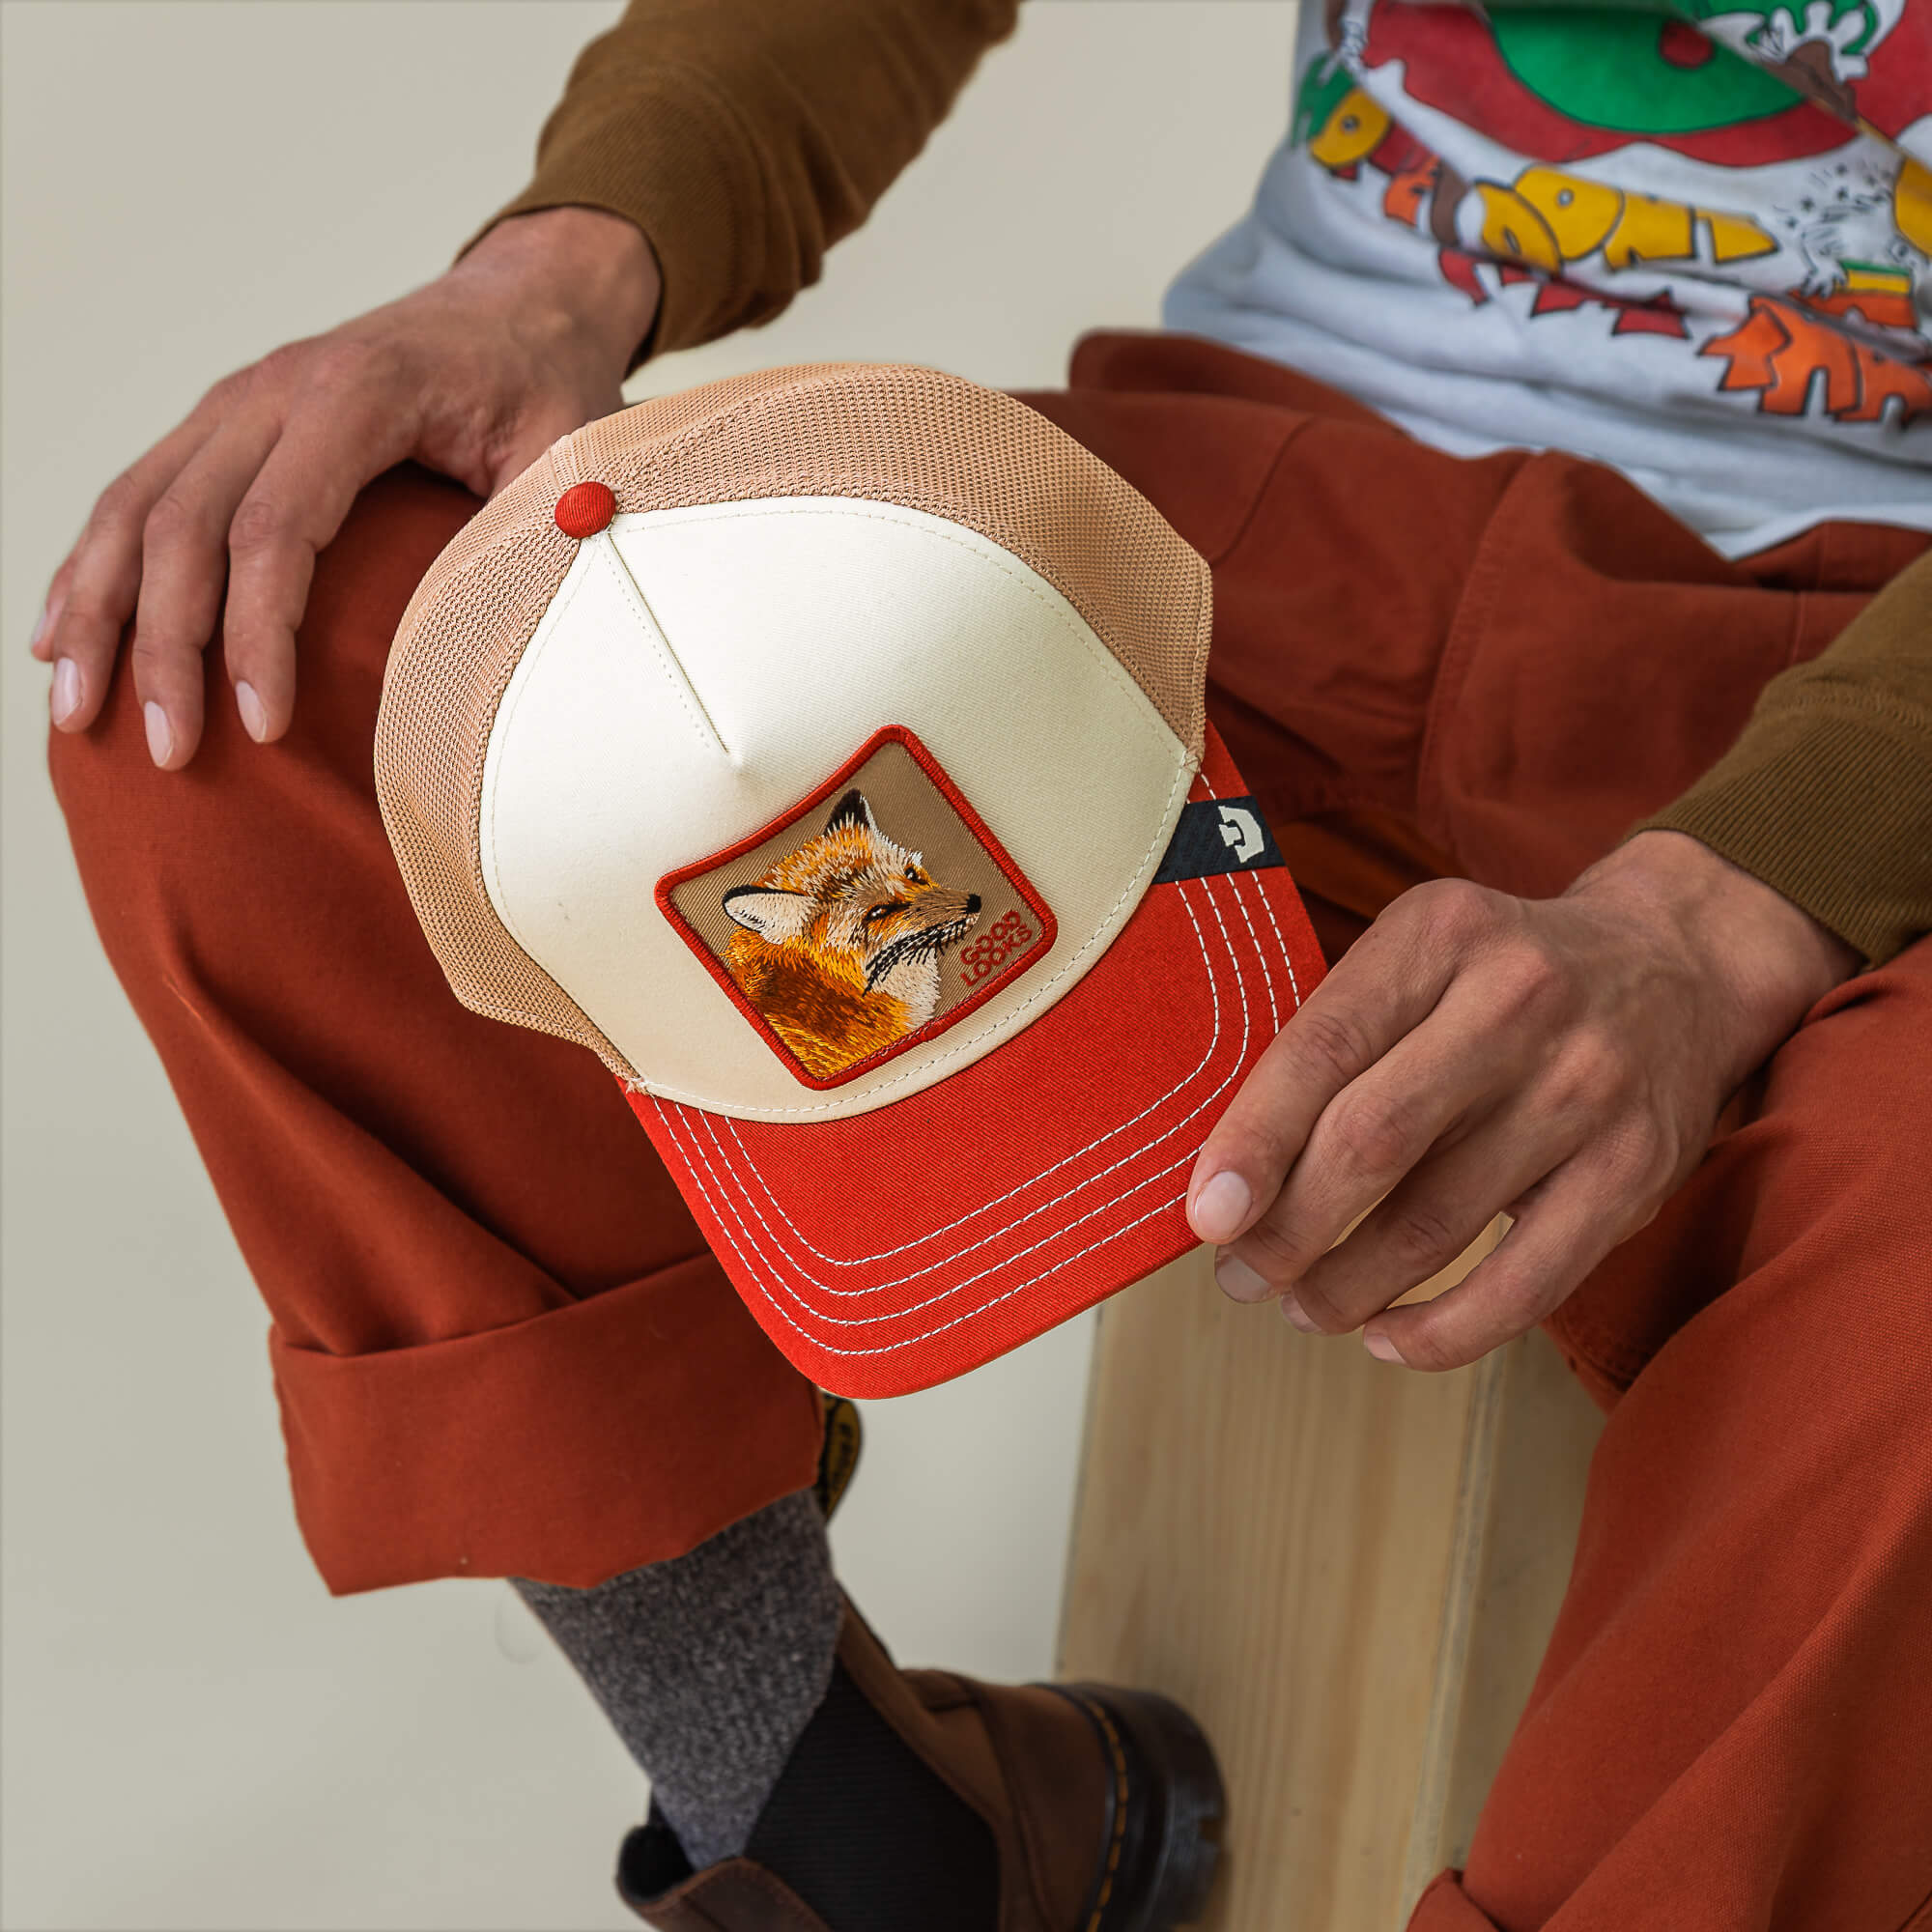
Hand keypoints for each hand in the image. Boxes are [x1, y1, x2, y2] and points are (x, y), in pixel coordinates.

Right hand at [32, 205, 660, 768]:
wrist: (519, 307)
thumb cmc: (548, 388)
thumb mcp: (574, 451)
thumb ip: (554, 528)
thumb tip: (540, 627)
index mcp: (360, 393)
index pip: (279, 525)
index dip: (259, 631)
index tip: (262, 725)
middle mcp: (276, 388)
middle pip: (185, 523)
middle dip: (165, 646)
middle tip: (170, 751)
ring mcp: (237, 402)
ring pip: (135, 507)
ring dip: (97, 612)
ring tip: (77, 712)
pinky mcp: (223, 424)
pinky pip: (136, 494)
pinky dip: (91, 567)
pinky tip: (61, 637)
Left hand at [1185, 830, 1858, 1369]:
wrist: (1679, 966)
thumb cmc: (1502, 977)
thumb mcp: (1420, 954)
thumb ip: (1335, 1035)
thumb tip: (1227, 1169)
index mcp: (1440, 933)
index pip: (1323, 1047)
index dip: (1253, 1141)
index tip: (1205, 1215)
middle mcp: (1519, 1001)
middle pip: (1373, 1142)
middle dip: (1288, 1230)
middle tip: (1239, 1276)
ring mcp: (1587, 1087)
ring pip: (1436, 1223)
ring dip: (1348, 1287)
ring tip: (1301, 1306)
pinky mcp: (1636, 1171)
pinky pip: (1527, 1282)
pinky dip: (1444, 1330)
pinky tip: (1387, 1339)